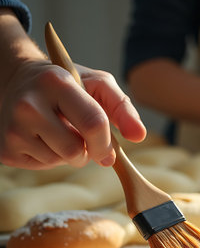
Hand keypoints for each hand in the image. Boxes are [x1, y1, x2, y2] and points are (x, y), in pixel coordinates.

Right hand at [0, 60, 146, 169]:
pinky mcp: (6, 149)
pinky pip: (44, 166)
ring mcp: (13, 128)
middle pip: (76, 151)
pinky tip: (44, 137)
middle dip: (89, 152)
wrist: (19, 81)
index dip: (106, 144)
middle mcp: (29, 105)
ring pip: (61, 161)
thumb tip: (139, 135)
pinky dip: (52, 157)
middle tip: (81, 136)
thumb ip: (122, 107)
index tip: (110, 152)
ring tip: (60, 131)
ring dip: (70, 153)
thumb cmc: (68, 85)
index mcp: (56, 83)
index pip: (93, 123)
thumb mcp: (97, 85)